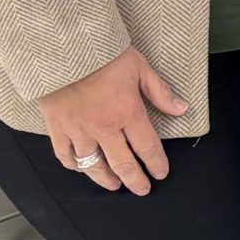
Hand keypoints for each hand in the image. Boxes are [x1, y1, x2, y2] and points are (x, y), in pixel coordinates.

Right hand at [40, 47, 186, 194]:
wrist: (64, 49)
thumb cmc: (104, 55)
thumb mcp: (140, 67)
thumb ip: (160, 91)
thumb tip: (181, 109)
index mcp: (128, 112)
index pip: (147, 147)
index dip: (156, 164)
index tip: (160, 174)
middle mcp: (104, 127)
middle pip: (123, 164)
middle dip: (135, 180)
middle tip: (142, 190)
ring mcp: (79, 131)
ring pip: (94, 166)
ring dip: (106, 179)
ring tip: (114, 185)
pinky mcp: (58, 129)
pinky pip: (66, 156)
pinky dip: (75, 166)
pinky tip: (83, 169)